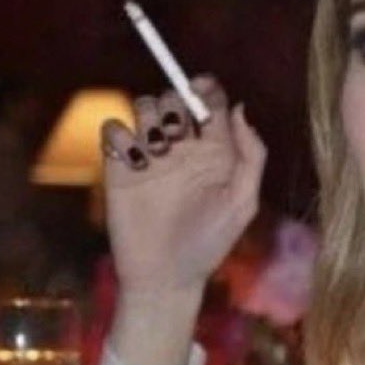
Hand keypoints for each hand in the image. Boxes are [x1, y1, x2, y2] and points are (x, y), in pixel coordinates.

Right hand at [100, 75, 265, 293]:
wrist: (167, 275)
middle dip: (176, 104)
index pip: (210, 102)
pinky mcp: (119, 166)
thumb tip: (240, 108)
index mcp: (215, 151)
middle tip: (179, 134)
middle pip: (174, 97)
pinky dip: (120, 134)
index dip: (207, 89)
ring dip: (150, 117)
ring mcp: (150, 155)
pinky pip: (113, 129)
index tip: (201, 91)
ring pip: (144, 106)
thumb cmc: (210, 242)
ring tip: (158, 150)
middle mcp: (182, 147)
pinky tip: (134, 159)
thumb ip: (251, 154)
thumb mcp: (243, 201)